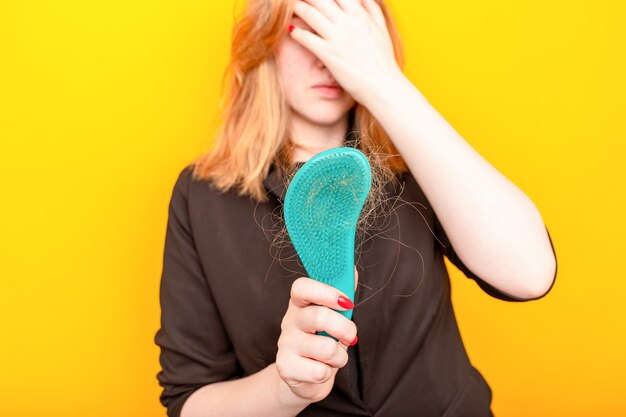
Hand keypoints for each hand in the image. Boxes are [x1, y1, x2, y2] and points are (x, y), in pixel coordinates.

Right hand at [276, 265, 358, 403]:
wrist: (306, 378)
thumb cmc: (323, 341)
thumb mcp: (334, 317)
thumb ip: (342, 293)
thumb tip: (351, 268)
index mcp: (300, 304)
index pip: (302, 287)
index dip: (326, 292)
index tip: (346, 303)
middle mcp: (289, 321)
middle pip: (320, 317)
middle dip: (345, 329)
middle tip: (350, 337)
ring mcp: (285, 344)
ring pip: (326, 348)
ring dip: (339, 356)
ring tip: (333, 357)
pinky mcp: (285, 368)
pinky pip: (319, 371)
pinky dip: (328, 373)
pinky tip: (320, 370)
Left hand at [289, 0, 402, 105]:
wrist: (383, 86)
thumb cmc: (383, 60)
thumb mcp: (381, 30)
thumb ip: (371, 10)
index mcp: (360, 14)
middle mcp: (348, 22)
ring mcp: (338, 38)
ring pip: (310, 14)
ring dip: (297, 8)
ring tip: (287, 7)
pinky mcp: (329, 55)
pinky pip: (307, 38)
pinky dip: (296, 32)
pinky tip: (290, 30)